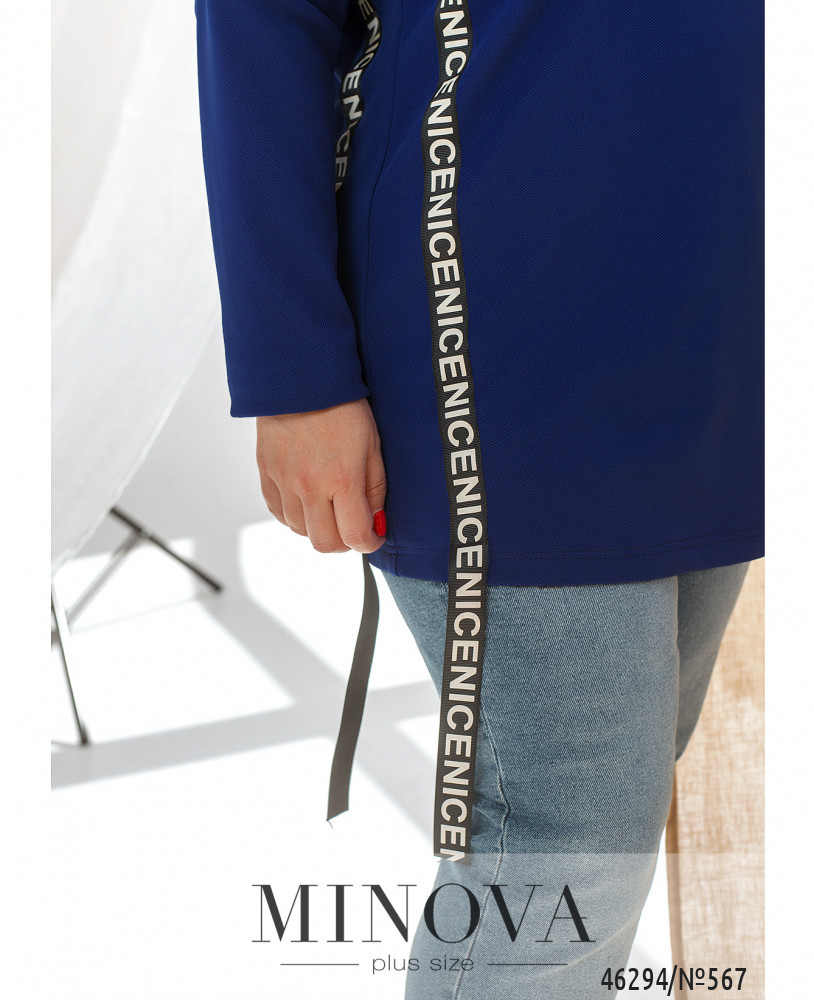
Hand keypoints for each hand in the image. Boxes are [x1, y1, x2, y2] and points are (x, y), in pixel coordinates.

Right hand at [256, 398, 386, 553]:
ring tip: (330, 507)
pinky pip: (279, 513)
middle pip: (324, 543)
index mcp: (342, 479)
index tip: (374, 536)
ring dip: (318, 527)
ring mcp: (284, 482)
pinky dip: (295, 516)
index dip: (369, 542)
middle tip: (352, 526)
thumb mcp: (372, 445)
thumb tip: (376, 521)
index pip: (354, 536)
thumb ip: (375, 488)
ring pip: (300, 531)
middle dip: (343, 542)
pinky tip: (307, 500)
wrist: (300, 379)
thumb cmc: (341, 406)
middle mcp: (310, 486)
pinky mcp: (266, 474)